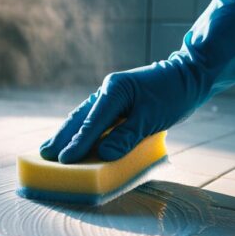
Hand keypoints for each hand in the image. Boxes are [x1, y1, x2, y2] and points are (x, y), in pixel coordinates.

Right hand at [39, 62, 204, 162]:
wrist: (189, 75)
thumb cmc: (173, 94)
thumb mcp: (153, 117)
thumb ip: (128, 136)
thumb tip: (104, 154)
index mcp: (114, 90)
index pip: (92, 122)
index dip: (77, 143)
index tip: (63, 159)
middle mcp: (107, 91)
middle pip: (79, 117)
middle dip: (62, 137)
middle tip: (45, 155)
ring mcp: (110, 96)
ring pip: (83, 117)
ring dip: (67, 134)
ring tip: (50, 149)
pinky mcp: (116, 103)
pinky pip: (94, 119)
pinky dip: (82, 131)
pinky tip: (74, 141)